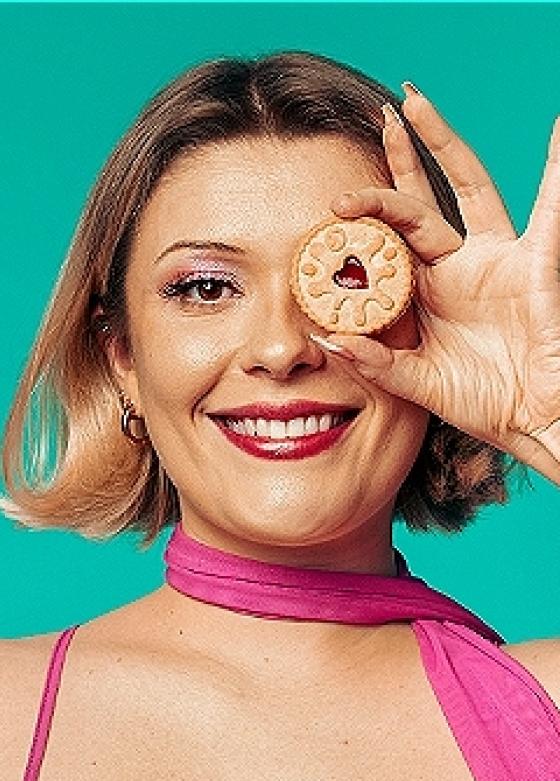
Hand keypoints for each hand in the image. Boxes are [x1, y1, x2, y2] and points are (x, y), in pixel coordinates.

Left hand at [321, 85, 559, 483]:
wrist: (533, 420)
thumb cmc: (481, 402)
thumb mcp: (419, 383)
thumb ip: (377, 363)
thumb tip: (328, 340)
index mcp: (424, 294)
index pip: (387, 242)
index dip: (363, 218)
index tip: (332, 202)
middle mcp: (455, 268)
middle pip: (420, 201)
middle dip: (399, 160)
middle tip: (379, 115)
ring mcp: (493, 260)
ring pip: (466, 189)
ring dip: (442, 146)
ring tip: (418, 103)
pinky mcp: (533, 263)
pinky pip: (548, 210)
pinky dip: (556, 169)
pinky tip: (558, 128)